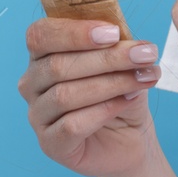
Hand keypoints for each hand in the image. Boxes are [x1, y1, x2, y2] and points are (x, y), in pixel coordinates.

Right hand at [17, 17, 161, 176]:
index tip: (113, 33)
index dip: (74, 32)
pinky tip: (127, 102)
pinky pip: (71, 125)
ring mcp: (37, 115)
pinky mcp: (50, 144)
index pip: (40, 35)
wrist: (130, 138)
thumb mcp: (121, 61)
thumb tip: (122, 35)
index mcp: (42, 54)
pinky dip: (104, 110)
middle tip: (145, 54)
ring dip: (111, 83)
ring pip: (65, 94)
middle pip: (58, 65)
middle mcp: (32, 83)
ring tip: (144, 78)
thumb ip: (116, 44)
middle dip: (107, 58)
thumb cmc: (120, 92)